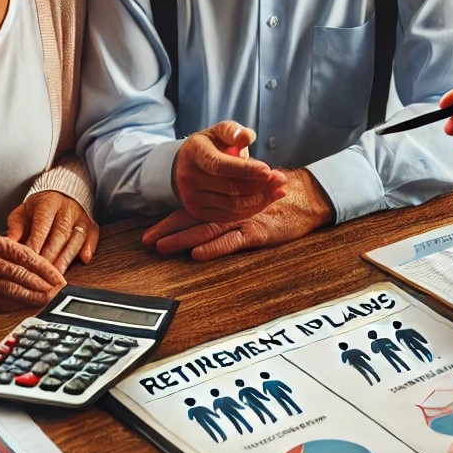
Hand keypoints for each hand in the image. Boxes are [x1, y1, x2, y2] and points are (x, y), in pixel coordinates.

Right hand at [0, 231, 66, 311]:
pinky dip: (12, 305)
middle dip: (41, 284)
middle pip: (19, 274)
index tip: (58, 277)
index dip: (45, 268)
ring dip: (30, 296)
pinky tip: (24, 306)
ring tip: (45, 300)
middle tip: (56, 291)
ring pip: (8, 289)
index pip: (25, 255)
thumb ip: (11, 248)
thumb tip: (40, 262)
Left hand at [6, 191, 98, 272]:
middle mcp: (67, 209)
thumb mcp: (22, 213)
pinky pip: (93, 235)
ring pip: (76, 237)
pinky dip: (89, 247)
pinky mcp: (91, 224)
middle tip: (43, 272)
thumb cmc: (38, 209)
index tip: (30, 259)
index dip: (37, 242)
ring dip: (67, 256)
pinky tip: (85, 259)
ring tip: (58, 273)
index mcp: (48, 203)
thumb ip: (15, 227)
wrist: (61, 194)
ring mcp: (81, 217)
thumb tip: (9, 243)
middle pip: (60, 233)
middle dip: (51, 254)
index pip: (42, 225)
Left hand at [143, 169, 332, 260]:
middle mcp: (230, 209)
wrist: (306, 198)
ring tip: (163, 247)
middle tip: (146, 241)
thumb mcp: (251, 198)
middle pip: (193, 219)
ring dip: (183, 238)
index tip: (149, 233)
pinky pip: (232, 240)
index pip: (192, 211)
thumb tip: (206, 224)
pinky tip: (198, 254)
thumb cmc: (278, 199)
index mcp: (226, 202)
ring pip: (207, 229)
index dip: (170, 221)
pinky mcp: (257, 232)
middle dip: (168, 230)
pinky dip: (214, 247)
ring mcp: (243, 220)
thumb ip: (231, 206)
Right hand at [174, 121, 287, 222]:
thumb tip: (246, 137)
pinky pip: (229, 216)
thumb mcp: (220, 131)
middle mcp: (188, 177)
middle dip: (260, 185)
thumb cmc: (212, 145)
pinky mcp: (198, 212)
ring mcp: (191, 197)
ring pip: (232, 205)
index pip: (219, 165)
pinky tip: (266, 199)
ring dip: (260, 198)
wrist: (188, 164)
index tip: (268, 170)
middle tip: (281, 179)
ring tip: (278, 189)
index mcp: (194, 152)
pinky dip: (251, 209)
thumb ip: (234, 132)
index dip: (245, 170)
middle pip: (229, 187)